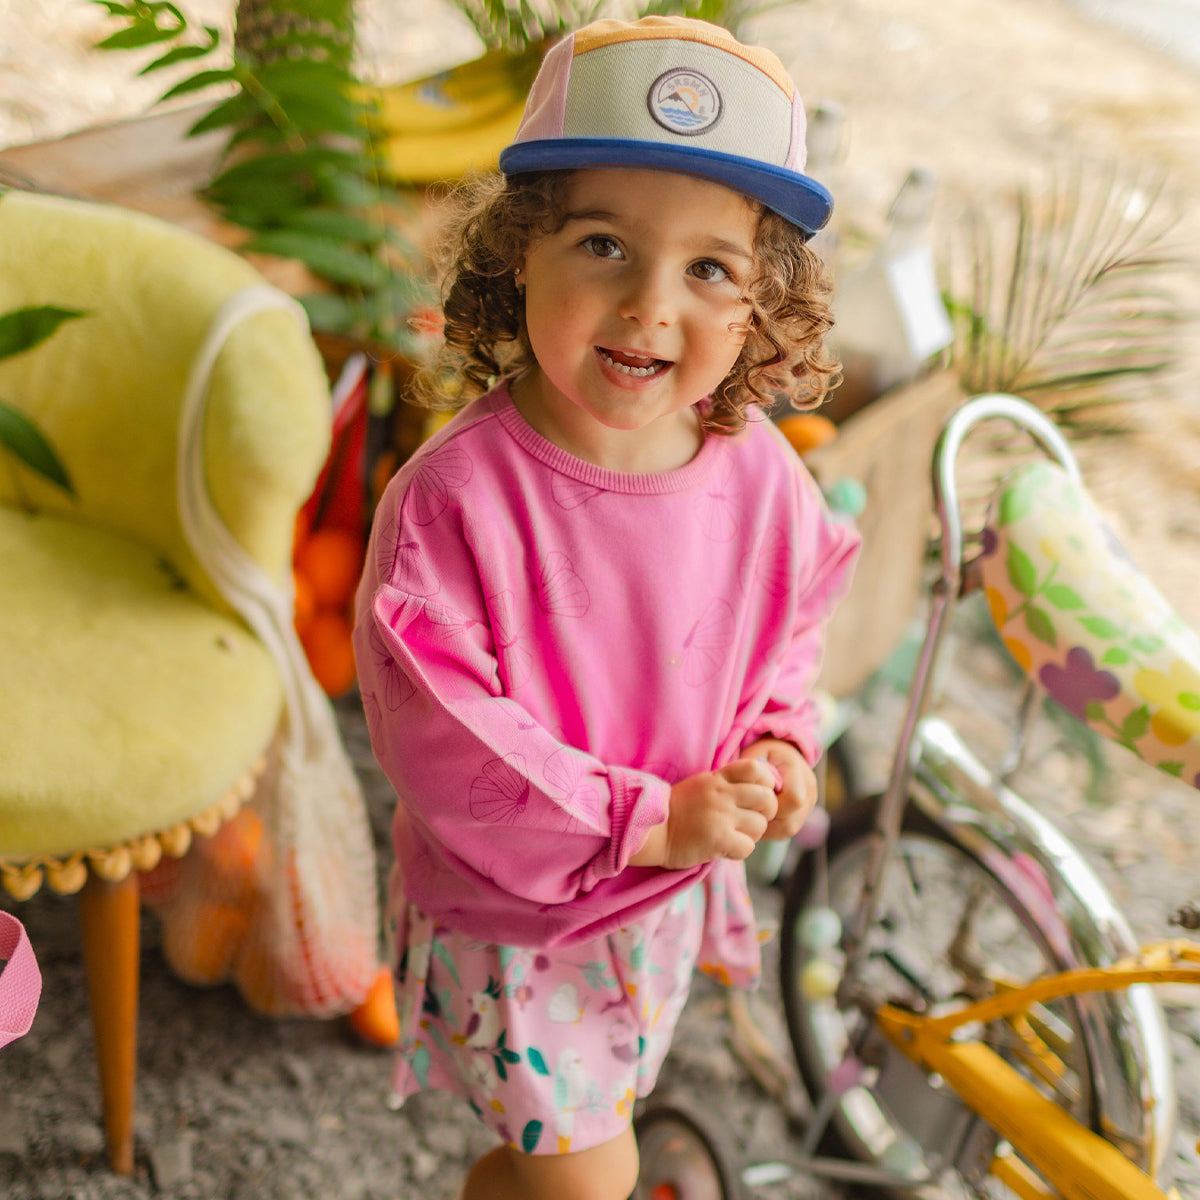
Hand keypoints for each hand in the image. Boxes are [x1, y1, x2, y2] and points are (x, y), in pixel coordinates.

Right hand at [630, 760, 779, 868]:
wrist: (652, 831)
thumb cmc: (678, 810)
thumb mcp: (701, 785)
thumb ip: (726, 784)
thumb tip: (759, 789)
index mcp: (717, 778)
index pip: (756, 769)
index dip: (765, 783)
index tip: (756, 795)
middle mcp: (722, 794)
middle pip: (767, 798)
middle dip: (765, 813)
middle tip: (751, 821)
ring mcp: (721, 816)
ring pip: (760, 825)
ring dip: (751, 834)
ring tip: (734, 836)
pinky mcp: (718, 839)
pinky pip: (748, 847)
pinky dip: (739, 851)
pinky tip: (725, 848)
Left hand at [739, 737, 816, 840]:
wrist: (781, 754)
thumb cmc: (764, 753)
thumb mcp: (755, 753)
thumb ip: (751, 770)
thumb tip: (745, 790)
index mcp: (798, 771)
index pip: (793, 799)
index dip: (770, 806)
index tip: (751, 801)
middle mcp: (809, 790)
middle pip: (790, 822)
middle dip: (765, 822)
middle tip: (746, 813)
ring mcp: (809, 804)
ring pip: (789, 830)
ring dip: (767, 828)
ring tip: (750, 815)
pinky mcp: (803, 814)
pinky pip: (786, 829)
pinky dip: (770, 828)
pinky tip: (758, 816)